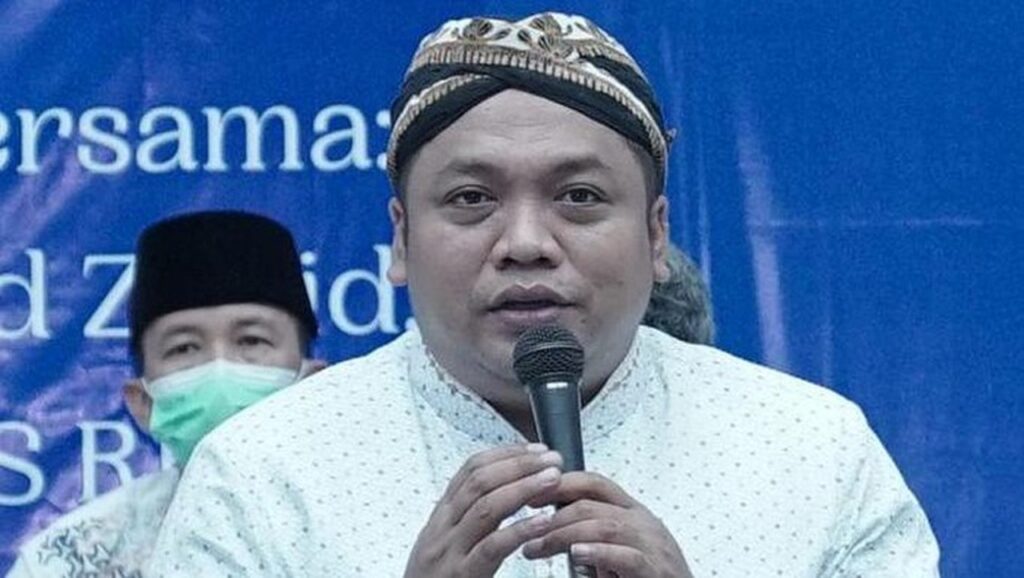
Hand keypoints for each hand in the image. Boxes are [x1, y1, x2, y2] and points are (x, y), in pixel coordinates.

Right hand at [403, 443, 564, 577]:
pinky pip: (492, 547)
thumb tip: (504, 491)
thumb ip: (467, 520)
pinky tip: (542, 522)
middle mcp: (441, 530)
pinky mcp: (462, 576)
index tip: (534, 449)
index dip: (505, 454)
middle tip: (551, 459)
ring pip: (486, 508)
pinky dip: (519, 530)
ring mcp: (449, 553)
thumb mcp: (444, 545)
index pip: (469, 470)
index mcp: (440, 518)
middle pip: (479, 482)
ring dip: (524, 488)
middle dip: (519, 465)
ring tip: (553, 480)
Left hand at [522, 471, 693, 577]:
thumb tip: (550, 527)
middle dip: (552, 516)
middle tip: (526, 532)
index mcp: (632, 512)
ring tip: (539, 547)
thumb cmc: (649, 577)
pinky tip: (577, 553)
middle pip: (592, 503)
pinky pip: (627, 555)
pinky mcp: (658, 570)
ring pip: (604, 525)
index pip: (593, 483)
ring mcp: (653, 544)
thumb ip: (592, 533)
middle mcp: (643, 522)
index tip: (530, 495)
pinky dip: (599, 552)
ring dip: (564, 535)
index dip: (559, 485)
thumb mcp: (616, 548)